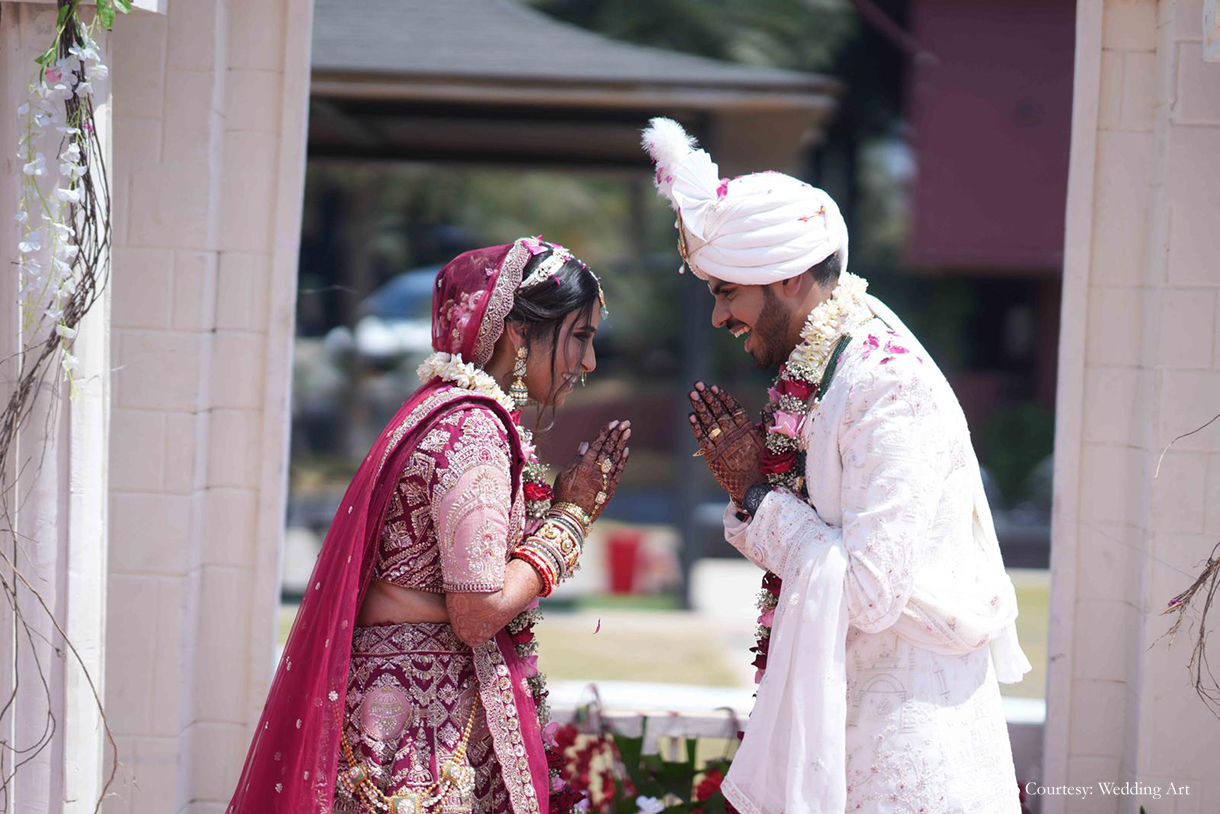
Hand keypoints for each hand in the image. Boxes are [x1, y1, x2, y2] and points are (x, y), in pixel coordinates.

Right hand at [553, 420, 630, 522]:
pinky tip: (626, 450)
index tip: (612, 423)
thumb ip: (576, 460)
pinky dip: (623, 460)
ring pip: (615, 458)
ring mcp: (605, 480)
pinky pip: (619, 472)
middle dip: (616, 434)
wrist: (572, 518)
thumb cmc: (563, 496)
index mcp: (583, 466)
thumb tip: (585, 444)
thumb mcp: (564, 476)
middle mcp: (596, 471)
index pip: (597, 445)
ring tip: (627, 431)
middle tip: (624, 422)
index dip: (605, 433)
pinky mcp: (611, 489)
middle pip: (608, 449)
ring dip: (622, 443)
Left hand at [688, 382, 763, 504]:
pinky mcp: (713, 456)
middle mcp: (733, 434)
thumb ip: (766, 424)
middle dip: (707, 397)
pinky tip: (691, 416)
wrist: (753, 488)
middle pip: (718, 411)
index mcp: (747, 429)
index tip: (714, 387)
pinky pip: (703, 439)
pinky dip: (696, 427)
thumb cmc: (764, 465)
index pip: (733, 408)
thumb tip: (767, 407)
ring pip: (709, 422)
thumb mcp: (769, 442)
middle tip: (698, 384)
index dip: (723, 397)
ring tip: (692, 394)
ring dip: (700, 407)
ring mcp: (722, 444)